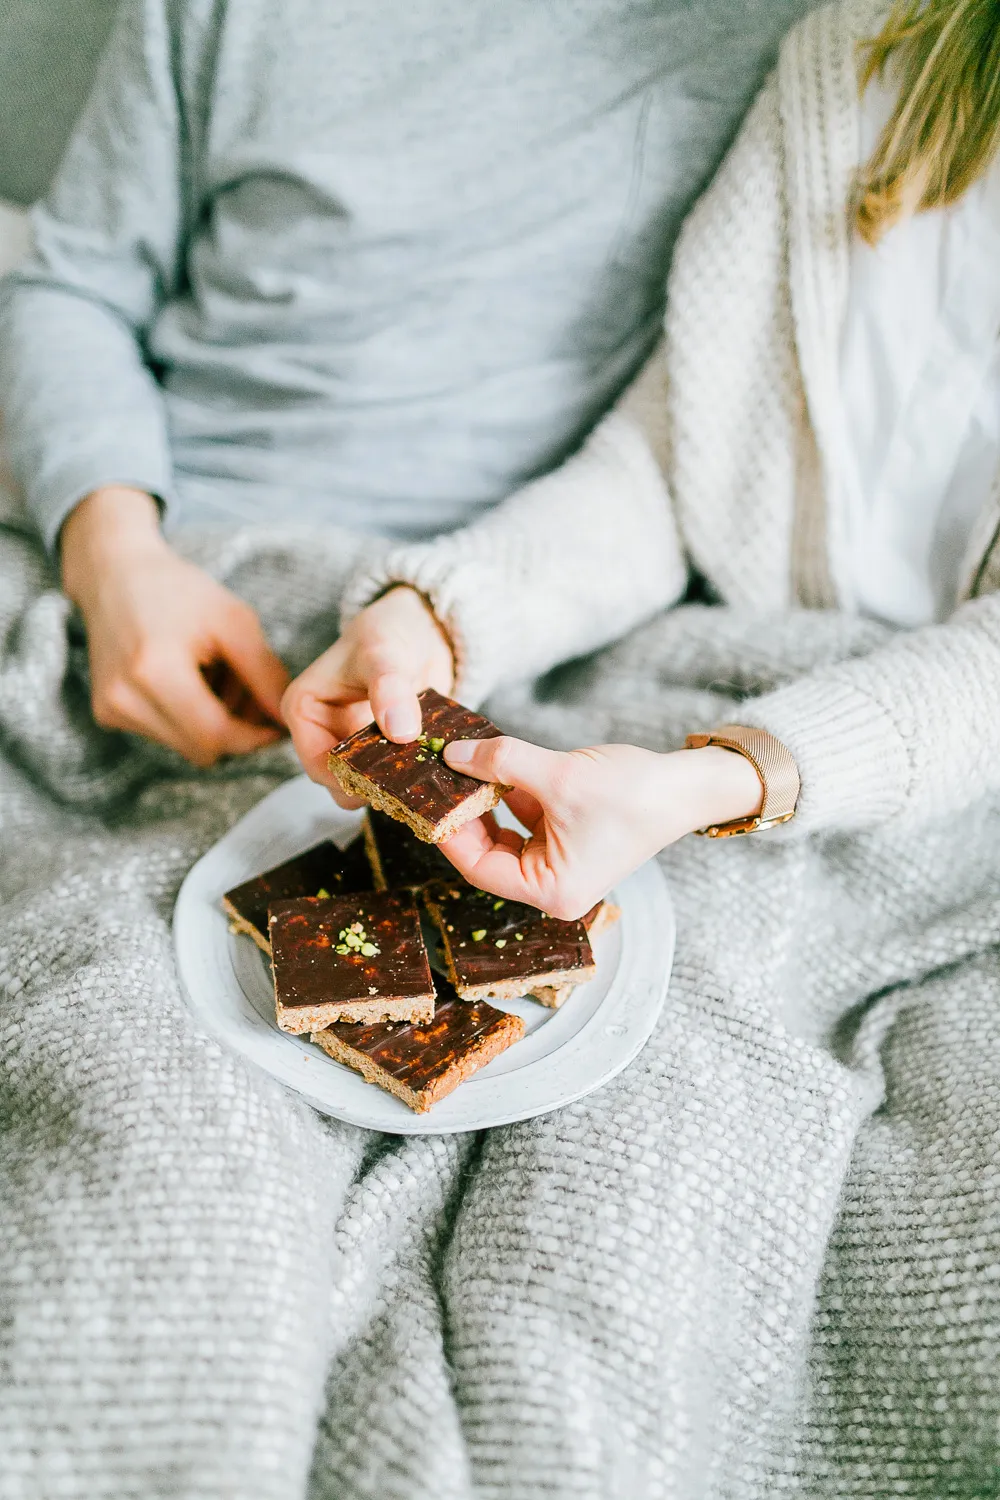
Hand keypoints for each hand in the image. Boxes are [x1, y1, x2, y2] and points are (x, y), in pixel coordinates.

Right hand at [62, 487, 289, 766]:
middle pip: (203, 749)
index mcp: (154, 671)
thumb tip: (289, 721)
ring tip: (216, 677)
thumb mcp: (234, 622)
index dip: (255, 737)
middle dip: (235, 730)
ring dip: (212, 725)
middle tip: (249, 692)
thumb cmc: (178, 590)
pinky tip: (190, 680)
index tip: (278, 724)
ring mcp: (110, 709)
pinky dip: (187, 719)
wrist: (114, 574)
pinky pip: (165, 735)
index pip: (216, 736)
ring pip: (186, 746)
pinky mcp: (106, 713)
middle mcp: (123, 699)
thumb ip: (265, 676)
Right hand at [281, 585, 454, 796]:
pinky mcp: (379, 751)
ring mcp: (351, 744)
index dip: (347, 780)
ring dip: (395, 786)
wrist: (419, 629)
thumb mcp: (384, 652)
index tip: (385, 785)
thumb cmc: (388, 631)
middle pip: (341, 780)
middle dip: (373, 787)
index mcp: (303, 710)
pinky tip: (434, 777)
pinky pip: (392, 777)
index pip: (316, 764)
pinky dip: (411, 778)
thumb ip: (389, 687)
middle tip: (411, 787)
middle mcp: (321, 732)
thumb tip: (399, 732)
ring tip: (426, 782)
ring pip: (367, 784)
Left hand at [438, 738, 763, 918]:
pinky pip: (524, 822)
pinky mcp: (567, 841)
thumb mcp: (559, 774)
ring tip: (461, 766)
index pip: (479, 868)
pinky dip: (509, 795)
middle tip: (437, 777)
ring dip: (485, 801)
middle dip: (464, 814)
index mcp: (550, 891)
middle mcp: (552, 887)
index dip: (448, 833)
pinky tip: (494, 766)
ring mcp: (560, 865)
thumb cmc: (634, 793)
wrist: (687, 786)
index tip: (427, 799)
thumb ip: (501, 763)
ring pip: (503, 835)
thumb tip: (452, 755)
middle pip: (488, 853)